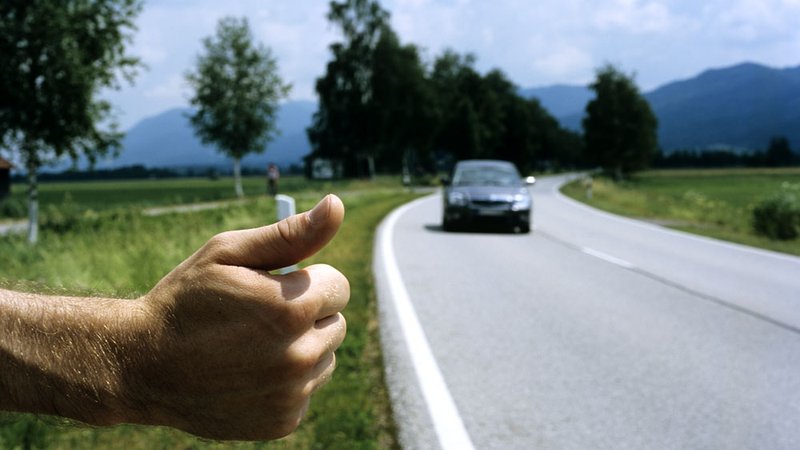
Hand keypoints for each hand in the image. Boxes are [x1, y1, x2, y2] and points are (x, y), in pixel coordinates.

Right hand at [122, 194, 348, 439]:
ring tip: (251, 345)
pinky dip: (287, 382)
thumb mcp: (229, 253)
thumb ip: (290, 234)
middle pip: (337, 322)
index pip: (339, 286)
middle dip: (307, 314)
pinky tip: (249, 374)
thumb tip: (336, 205)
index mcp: (291, 309)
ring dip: (301, 348)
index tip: (275, 286)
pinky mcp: (283, 421)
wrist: (142, 366)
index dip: (307, 281)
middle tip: (259, 317)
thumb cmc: (186, 300)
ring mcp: (292, 394)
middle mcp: (299, 356)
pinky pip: (307, 390)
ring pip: (325, 357)